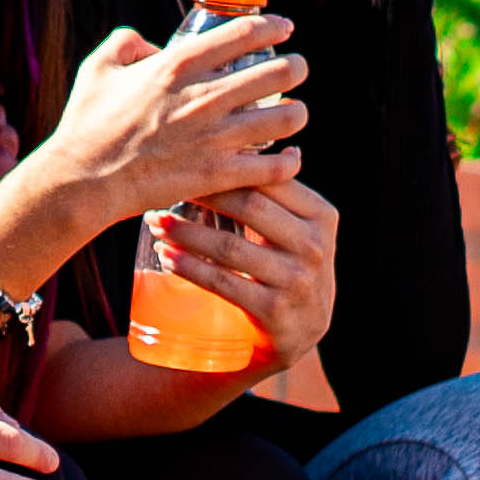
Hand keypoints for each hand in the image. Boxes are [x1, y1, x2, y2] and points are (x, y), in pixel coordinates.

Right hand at [25, 23, 307, 228]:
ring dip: (296, 113)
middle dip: (296, 68)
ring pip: (287, 119)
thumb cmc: (86, 123)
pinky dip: (288, 161)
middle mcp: (204, 96)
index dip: (275, 27)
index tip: (285, 29)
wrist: (83, 180)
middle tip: (296, 70)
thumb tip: (150, 45)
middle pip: (279, 72)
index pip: (246, 34)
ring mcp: (215, 137)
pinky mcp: (218, 174)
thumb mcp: (98, 67)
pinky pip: (274, 167)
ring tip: (293, 113)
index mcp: (178, 64)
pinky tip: (289, 158)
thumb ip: (126, 43)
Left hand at [147, 175, 342, 370]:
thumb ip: (287, 193)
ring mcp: (296, 281)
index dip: (228, 168)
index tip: (191, 159)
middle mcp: (314, 247)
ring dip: (186, 232)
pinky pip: (222, 282)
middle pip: (249, 207)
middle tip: (167, 187)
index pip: (271, 180)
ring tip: (156, 222)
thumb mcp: (301, 228)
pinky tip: (167, 256)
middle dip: (203, 194)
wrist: (302, 331)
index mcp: (322, 216)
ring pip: (230, 247)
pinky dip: (189, 267)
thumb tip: (287, 149)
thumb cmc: (292, 265)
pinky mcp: (274, 311)